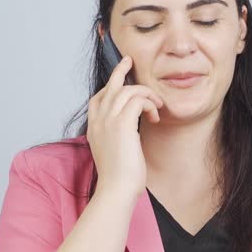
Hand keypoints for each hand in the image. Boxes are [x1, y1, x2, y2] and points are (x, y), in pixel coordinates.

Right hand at [86, 55, 163, 198]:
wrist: (116, 189)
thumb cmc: (118, 177)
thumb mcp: (113, 152)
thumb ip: (116, 137)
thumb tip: (130, 131)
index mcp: (94, 127)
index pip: (98, 98)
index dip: (111, 86)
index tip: (122, 81)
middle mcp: (98, 120)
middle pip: (109, 86)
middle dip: (120, 71)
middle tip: (130, 61)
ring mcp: (108, 121)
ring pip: (127, 90)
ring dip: (146, 94)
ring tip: (157, 106)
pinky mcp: (122, 124)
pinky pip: (137, 100)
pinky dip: (149, 104)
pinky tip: (156, 116)